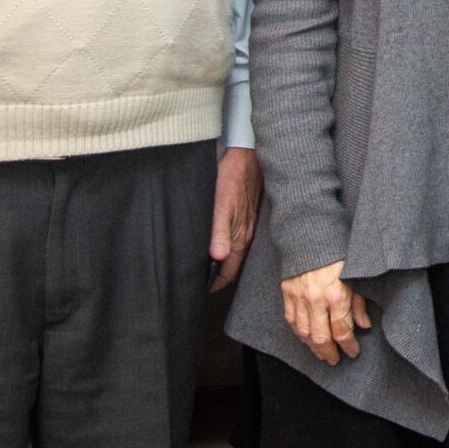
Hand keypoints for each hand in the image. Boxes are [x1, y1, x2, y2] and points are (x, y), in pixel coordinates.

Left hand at [209, 147, 262, 291]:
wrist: (247, 157)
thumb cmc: (231, 179)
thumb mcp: (220, 206)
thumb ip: (219, 233)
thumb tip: (217, 258)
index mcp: (240, 237)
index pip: (228, 272)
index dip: (215, 284)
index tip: (200, 290)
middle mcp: (246, 235)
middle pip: (233, 265)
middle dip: (218, 276)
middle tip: (200, 281)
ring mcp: (248, 226)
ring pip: (235, 253)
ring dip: (222, 262)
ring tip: (206, 266)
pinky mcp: (247, 216)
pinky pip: (238, 240)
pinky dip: (227, 248)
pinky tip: (217, 244)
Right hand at [282, 261, 372, 364]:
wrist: (313, 235)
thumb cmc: (339, 253)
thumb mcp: (356, 276)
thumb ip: (359, 302)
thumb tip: (364, 325)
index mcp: (336, 294)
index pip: (342, 330)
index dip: (348, 345)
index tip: (353, 352)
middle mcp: (316, 299)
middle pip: (321, 337)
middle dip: (329, 352)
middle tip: (335, 360)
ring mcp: (299, 297)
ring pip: (304, 332)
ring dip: (313, 347)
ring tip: (321, 354)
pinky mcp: (287, 293)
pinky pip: (291, 320)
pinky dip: (298, 333)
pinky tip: (305, 339)